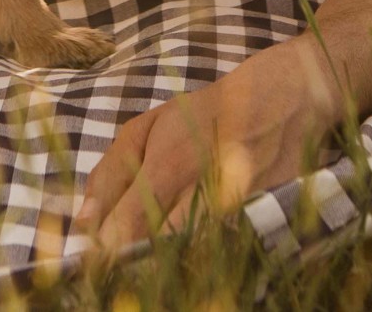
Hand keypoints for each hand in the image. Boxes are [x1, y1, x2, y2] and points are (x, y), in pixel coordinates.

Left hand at [72, 39, 344, 251]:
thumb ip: (111, 173)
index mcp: (173, 161)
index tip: (91, 265)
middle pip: (160, 248)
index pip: (130, 224)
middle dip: (133, 262)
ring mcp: (242, 208)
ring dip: (167, 264)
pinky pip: (227, 252)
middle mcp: (208, 187)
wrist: (288, 98)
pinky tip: (189, 260)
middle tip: (113, 273)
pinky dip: (204, 261)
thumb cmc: (206, 113)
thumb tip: (83, 223)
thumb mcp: (149, 127)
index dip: (106, 251)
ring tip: (149, 267)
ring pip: (193, 255)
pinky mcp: (269, 220)